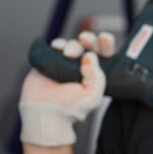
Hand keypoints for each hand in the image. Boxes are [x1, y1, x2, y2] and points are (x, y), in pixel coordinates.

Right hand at [19, 32, 114, 146]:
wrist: (46, 115)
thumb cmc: (71, 109)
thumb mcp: (92, 95)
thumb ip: (97, 76)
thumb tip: (89, 55)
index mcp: (96, 72)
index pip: (105, 52)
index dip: (106, 43)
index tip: (104, 38)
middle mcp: (82, 65)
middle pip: (89, 45)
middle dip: (89, 39)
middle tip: (85, 39)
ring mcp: (66, 62)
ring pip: (73, 44)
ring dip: (73, 45)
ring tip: (69, 55)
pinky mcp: (50, 61)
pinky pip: (55, 47)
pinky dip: (58, 43)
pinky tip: (58, 46)